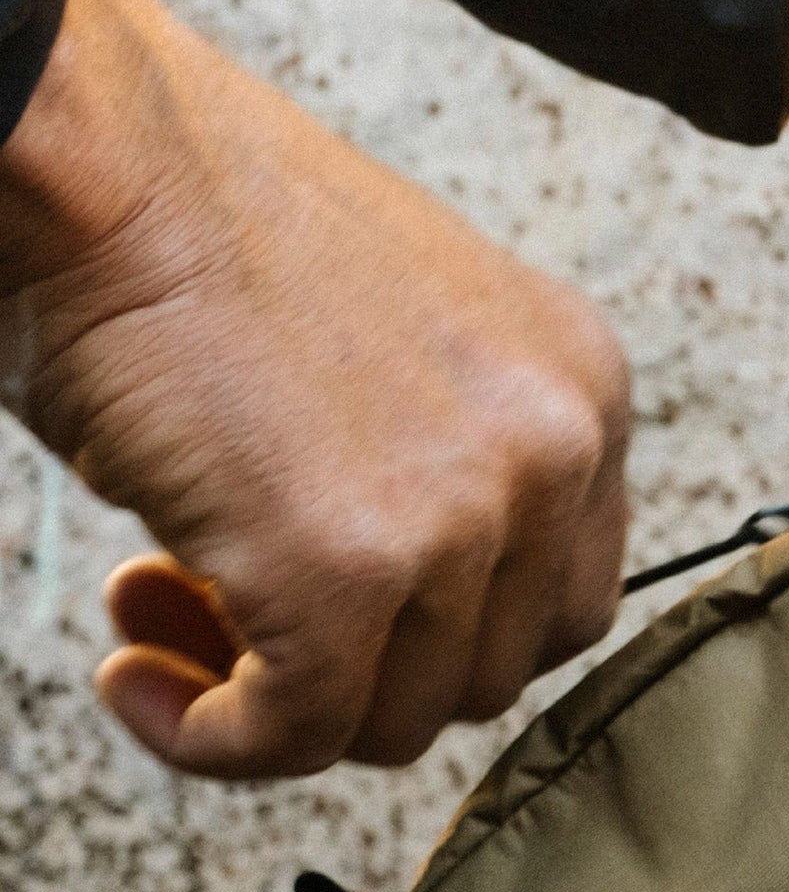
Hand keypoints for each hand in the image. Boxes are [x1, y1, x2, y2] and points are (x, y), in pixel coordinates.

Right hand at [0, 0, 629, 778]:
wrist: (101, 150)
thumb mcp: (403, 359)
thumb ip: (446, 479)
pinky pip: (297, 733)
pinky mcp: (348, 572)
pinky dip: (212, 741)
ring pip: (399, 718)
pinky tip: (136, 681)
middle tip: (232, 622)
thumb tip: (402, 630)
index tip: (346, 624)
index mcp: (583, 394)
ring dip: (276, 705)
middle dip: (362, 679)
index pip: (562, 602)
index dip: (445, 642)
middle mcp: (556, 453)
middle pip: (491, 674)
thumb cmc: (212, 235)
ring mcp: (465, 516)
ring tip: (162, 615)